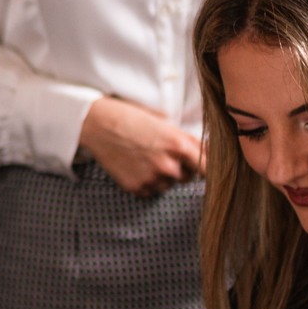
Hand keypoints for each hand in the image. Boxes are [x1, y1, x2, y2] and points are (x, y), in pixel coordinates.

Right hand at [77, 97, 202, 197]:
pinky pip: (151, 190)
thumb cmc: (132, 118)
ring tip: (146, 158)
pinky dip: (147, 182)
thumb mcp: (165, 123)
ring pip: (169, 185)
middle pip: (188, 177)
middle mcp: (168, 165)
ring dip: (163, 176)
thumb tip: (209, 153)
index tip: (207, 168)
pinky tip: (136, 166)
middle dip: (182, 168)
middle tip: (163, 153)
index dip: (208, 168)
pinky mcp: (136, 188)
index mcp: (179, 145)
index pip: (208, 168)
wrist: (98, 124)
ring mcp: (151, 179)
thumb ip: (188, 140)